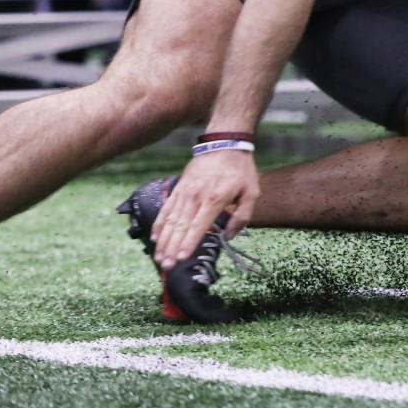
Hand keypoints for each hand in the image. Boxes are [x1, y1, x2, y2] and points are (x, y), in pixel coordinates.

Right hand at [152, 147, 258, 270]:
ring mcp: (185, 191)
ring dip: (164, 240)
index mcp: (215, 200)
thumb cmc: (240, 169)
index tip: (180, 259)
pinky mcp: (179, 187)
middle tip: (165, 266)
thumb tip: (228, 236)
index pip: (198, 226)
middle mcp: (196, 196)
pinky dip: (160, 223)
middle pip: (180, 227)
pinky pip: (167, 208)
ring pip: (171, 220)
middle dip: (171, 248)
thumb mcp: (251, 192)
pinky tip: (155, 236)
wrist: (224, 142)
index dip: (188, 244)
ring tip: (159, 257)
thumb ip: (242, 216)